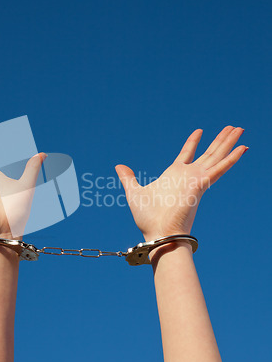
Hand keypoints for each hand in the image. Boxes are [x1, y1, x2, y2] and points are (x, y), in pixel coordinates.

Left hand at [115, 126, 247, 241]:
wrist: (158, 233)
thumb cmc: (148, 218)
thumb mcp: (134, 192)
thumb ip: (129, 178)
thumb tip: (119, 166)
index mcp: (174, 175)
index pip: (187, 154)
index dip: (193, 142)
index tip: (199, 131)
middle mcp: (188, 176)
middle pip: (208, 153)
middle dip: (220, 140)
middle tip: (232, 127)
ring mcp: (197, 179)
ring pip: (217, 156)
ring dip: (229, 143)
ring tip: (240, 128)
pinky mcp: (202, 184)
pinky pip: (220, 168)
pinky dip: (232, 158)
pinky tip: (243, 148)